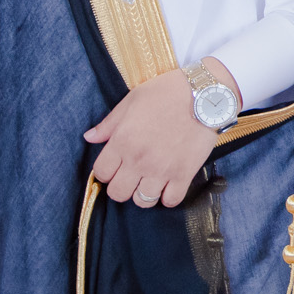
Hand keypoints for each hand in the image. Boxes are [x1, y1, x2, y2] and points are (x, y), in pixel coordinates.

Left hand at [82, 58, 234, 208]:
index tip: (116, 166)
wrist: (204, 93)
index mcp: (122, 140)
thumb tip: (89, 137)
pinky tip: (170, 185)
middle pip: (118, 193)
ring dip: (144, 193)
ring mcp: (162, 169)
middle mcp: (139, 159)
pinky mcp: (184, 173)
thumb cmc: (167, 92)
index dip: (106, 172)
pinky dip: (168, 197)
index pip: (101, 173)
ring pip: (142, 201)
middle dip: (122, 187)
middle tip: (132, 177)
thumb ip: (109, 123)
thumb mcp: (132, 100)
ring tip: (150, 182)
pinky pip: (171, 201)